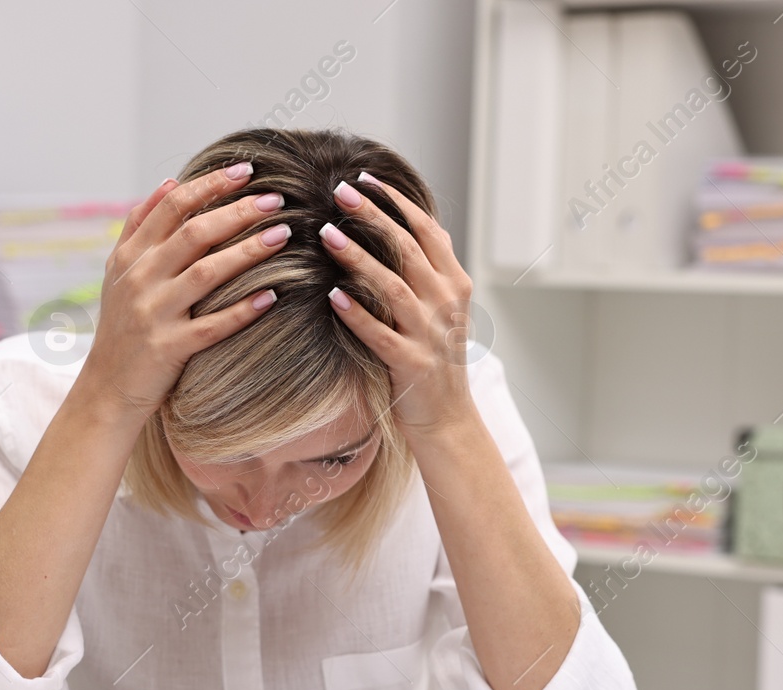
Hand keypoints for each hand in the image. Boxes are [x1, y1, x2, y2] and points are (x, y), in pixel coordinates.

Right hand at [76, 163, 290, 419]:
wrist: (105, 389)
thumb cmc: (121, 326)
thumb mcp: (118, 272)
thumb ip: (140, 225)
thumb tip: (169, 181)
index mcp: (131, 256)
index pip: (171, 206)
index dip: (210, 184)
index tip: (246, 171)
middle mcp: (140, 279)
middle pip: (193, 233)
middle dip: (237, 211)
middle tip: (276, 200)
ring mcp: (153, 314)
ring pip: (206, 274)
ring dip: (247, 251)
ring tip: (283, 235)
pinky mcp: (168, 349)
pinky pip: (211, 326)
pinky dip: (242, 310)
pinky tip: (272, 296)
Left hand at [318, 174, 478, 439]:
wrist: (447, 417)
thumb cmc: (432, 357)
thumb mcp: (438, 307)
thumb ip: (422, 270)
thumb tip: (391, 225)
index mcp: (454, 283)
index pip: (426, 229)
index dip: (395, 202)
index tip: (364, 179)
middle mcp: (446, 302)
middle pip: (408, 248)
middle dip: (373, 216)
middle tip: (339, 193)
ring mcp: (430, 333)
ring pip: (393, 285)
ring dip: (359, 257)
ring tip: (328, 235)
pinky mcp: (412, 364)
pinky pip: (380, 334)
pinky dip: (357, 314)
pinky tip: (333, 297)